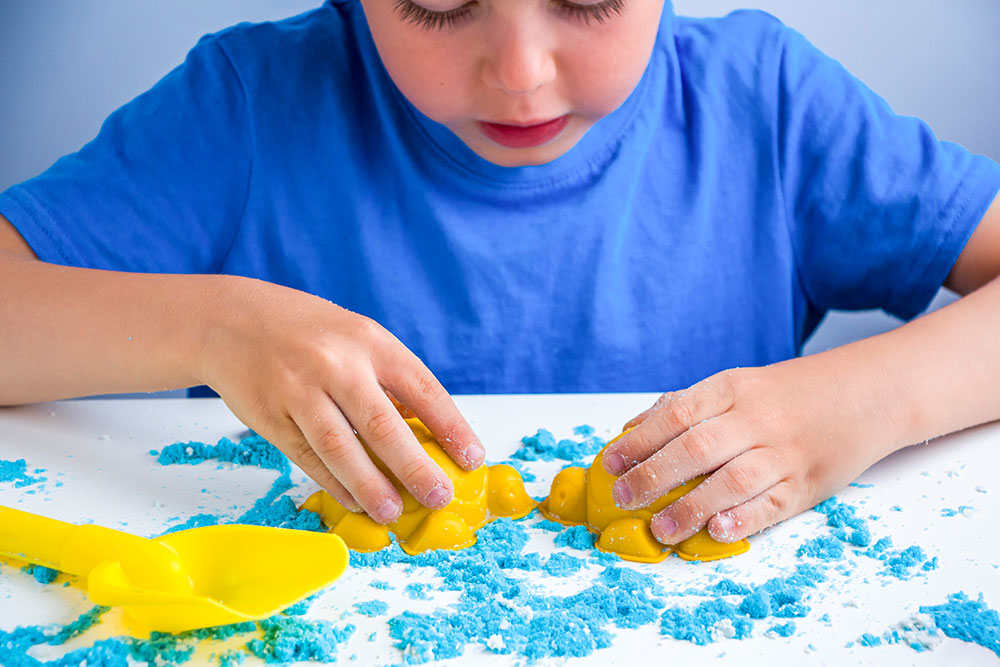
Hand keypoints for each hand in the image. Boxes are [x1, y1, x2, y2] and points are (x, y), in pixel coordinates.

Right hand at [197, 276, 483, 523]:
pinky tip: (356, 501)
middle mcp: (336, 365)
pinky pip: (308, 458)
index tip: (472, 459)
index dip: (451, 427)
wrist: (231, 319)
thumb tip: (429, 436)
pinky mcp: (270, 417)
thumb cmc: (309, 332)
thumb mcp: (358, 337)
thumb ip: (390, 379)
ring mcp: (299, 391)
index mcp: (370, 341)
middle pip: (382, 425)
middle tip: (439, 497)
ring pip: (341, 448)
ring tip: (394, 512)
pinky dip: (335, 484)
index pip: (422, 389)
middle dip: (416, 467)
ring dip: (372, 486)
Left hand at [602, 355, 899, 543]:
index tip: (610, 463)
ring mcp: (784, 452)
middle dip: (653, 476)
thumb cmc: (790, 394)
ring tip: (661, 528)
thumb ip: (685, 406)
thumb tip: (631, 430)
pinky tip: (716, 531)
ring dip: (691, 508)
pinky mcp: (808, 482)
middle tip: (624, 497)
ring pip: (731, 481)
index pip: (675, 416)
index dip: (639, 441)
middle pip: (696, 449)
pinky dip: (742, 520)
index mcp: (732, 389)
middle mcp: (756, 419)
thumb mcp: (737, 386)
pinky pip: (772, 505)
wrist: (868, 393)